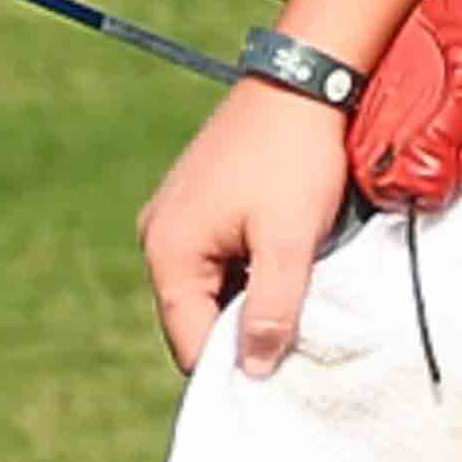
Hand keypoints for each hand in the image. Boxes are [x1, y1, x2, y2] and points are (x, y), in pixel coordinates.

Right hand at [140, 75, 353, 374]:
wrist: (303, 80)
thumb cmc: (295, 157)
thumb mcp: (290, 240)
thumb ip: (273, 308)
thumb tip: (255, 368)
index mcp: (168, 250)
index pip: (190, 341)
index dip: (232, 368)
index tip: (279, 381)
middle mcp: (157, 235)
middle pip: (196, 317)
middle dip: (241, 334)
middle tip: (295, 343)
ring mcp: (175, 217)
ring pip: (210, 288)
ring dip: (248, 301)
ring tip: (295, 301)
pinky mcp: (197, 202)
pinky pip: (216, 259)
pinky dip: (247, 272)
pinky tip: (284, 267)